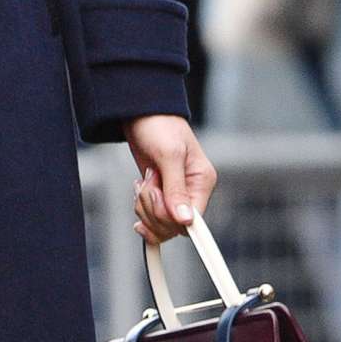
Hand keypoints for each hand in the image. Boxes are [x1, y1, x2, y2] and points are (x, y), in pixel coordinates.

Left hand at [128, 116, 217, 246]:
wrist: (141, 115)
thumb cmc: (160, 126)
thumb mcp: (169, 155)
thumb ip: (176, 189)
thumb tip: (185, 219)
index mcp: (202, 182)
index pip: (195, 220)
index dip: (173, 218)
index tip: (159, 202)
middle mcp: (191, 192)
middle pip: (174, 226)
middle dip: (154, 209)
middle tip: (149, 184)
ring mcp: (174, 195)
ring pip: (160, 223)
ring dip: (144, 206)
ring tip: (144, 181)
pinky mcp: (159, 196)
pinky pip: (150, 217)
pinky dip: (141, 208)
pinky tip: (138, 194)